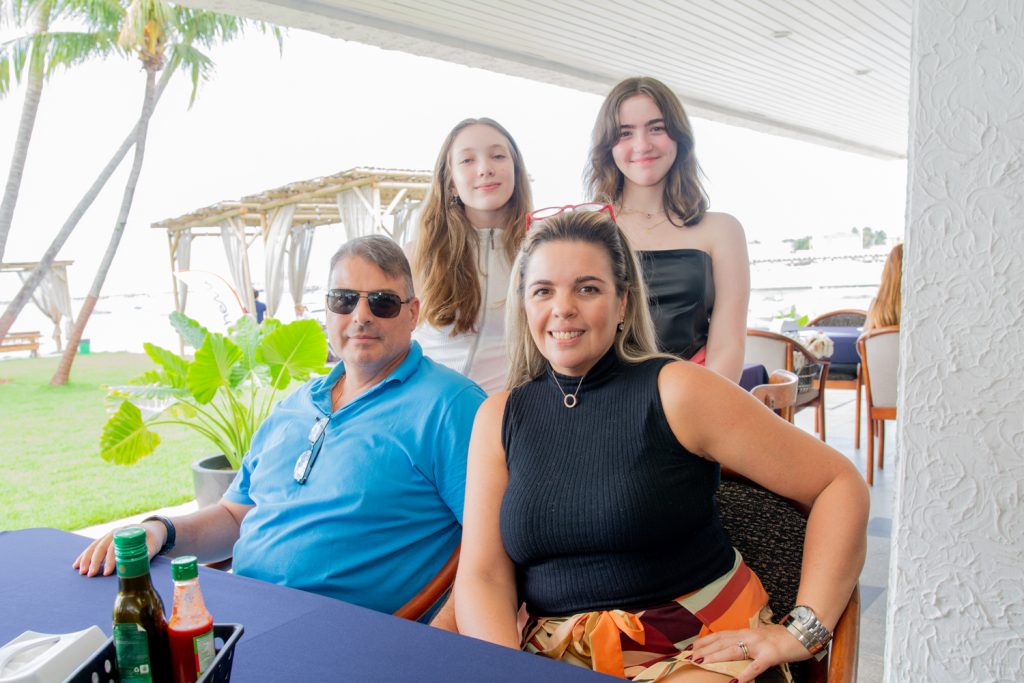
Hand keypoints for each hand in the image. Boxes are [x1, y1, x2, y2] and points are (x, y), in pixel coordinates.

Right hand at [72, 522, 164, 576]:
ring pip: (94, 547)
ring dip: (86, 559)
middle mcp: (115, 533)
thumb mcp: (153, 545)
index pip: (115, 547)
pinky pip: (91, 547)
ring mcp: (108, 536)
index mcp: (126, 534)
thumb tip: (143, 559)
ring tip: (81, 572)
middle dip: (95, 561)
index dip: (111, 560)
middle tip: (91, 575)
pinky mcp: (105, 540)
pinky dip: (83, 556)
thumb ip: (147, 552)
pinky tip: (76, 565)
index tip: (107, 572)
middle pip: (102, 547)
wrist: (151, 529)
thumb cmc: (152, 539)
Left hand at [688, 624, 809, 682]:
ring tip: (701, 662)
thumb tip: (732, 650)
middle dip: (704, 649)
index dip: (705, 641)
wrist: (803, 634)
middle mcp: (749, 636)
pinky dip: (745, 674)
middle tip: (689, 656)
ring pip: (733, 651)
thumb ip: (746, 643)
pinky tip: (735, 681)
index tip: (690, 647)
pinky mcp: (771, 655)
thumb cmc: (781, 639)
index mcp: (746, 632)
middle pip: (722, 642)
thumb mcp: (760, 638)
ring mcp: (759, 645)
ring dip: (716, 657)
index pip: (720, 635)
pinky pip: (756, 666)